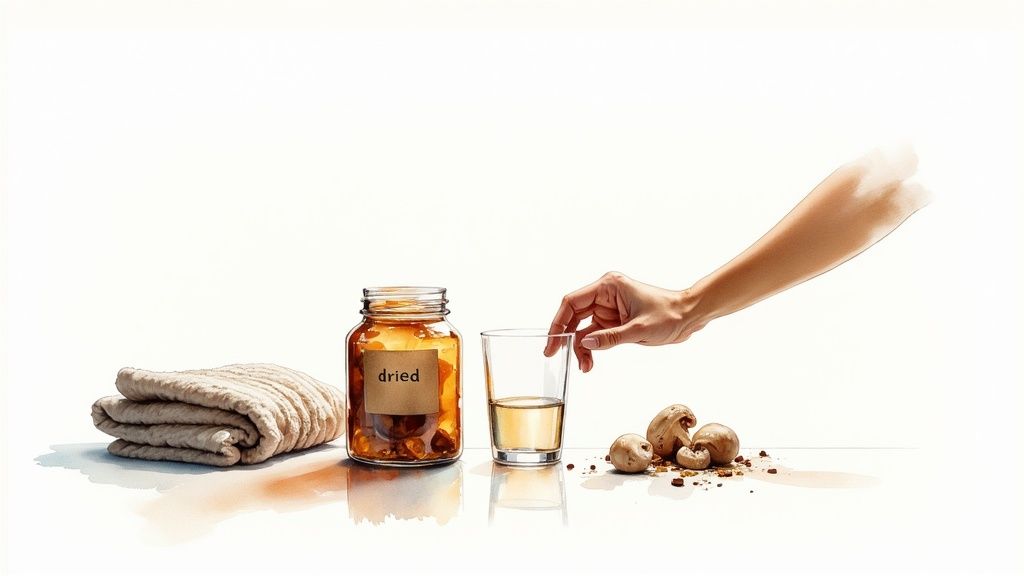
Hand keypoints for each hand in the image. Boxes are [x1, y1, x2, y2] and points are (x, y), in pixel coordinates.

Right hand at [544, 272, 706, 371]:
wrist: (690, 316)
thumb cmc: (670, 314)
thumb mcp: (639, 330)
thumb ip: (610, 338)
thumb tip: (583, 344)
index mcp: (608, 286)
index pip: (572, 302)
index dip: (558, 322)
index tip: (551, 341)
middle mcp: (604, 294)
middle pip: (574, 316)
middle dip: (566, 337)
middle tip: (556, 356)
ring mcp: (608, 308)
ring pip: (583, 328)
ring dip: (580, 348)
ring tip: (584, 367)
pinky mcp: (614, 321)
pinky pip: (595, 335)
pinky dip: (591, 349)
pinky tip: (590, 362)